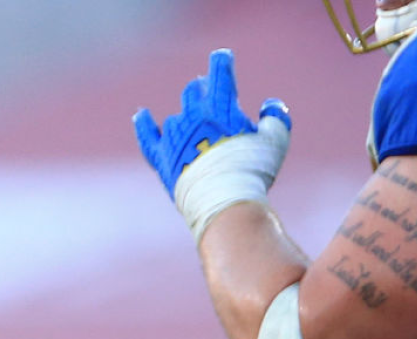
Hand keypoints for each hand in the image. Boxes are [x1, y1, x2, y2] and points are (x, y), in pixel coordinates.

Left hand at [134, 49, 292, 240]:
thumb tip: (270, 106)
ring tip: (196, 125)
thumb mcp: (275, 140)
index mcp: (221, 105)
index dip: (221, 62)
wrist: (225, 202)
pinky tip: (141, 115)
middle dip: (200, 88)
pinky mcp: (162, 159)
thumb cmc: (254, 170)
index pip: (219, 73)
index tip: (222, 57)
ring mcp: (175, 137)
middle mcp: (194, 116)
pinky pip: (148, 137)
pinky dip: (145, 125)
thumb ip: (275, 117)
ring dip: (186, 117)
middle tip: (206, 91)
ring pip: (176, 118)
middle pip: (192, 92)